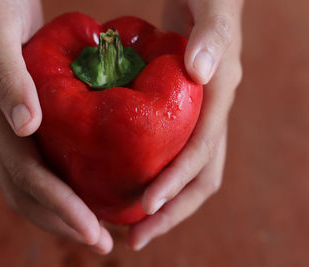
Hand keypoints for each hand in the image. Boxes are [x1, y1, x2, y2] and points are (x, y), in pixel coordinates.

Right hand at [0, 0, 111, 253]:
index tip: (94, 232)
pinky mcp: (24, 117)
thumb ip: (8, 79)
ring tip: (98, 227)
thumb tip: (26, 127)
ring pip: (31, 184)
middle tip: (102, 242)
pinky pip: (40, 160)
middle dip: (64, 222)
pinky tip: (89, 185)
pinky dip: (63, 183)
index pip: (27, 178)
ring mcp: (10, 126)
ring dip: (63, 210)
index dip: (60, 209)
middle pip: (27, 192)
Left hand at [128, 0, 242, 249]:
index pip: (201, 152)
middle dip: (172, 212)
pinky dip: (154, 178)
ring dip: (163, 205)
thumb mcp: (211, 7)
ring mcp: (197, 117)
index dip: (177, 182)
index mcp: (219, 97)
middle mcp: (211, 114)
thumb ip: (213, 36)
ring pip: (187, 173)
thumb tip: (204, 73)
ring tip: (130, 227)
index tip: (146, 206)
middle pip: (200, 178)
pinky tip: (127, 186)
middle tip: (136, 239)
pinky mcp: (180, 115)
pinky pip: (172, 155)